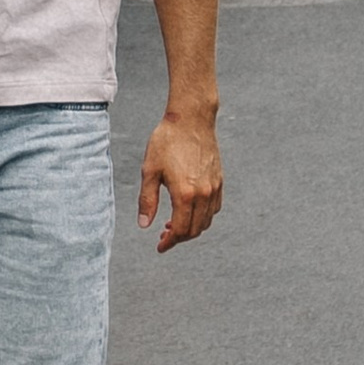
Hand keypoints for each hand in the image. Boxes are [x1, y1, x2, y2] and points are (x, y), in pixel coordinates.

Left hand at [138, 108, 222, 251]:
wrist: (191, 118)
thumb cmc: (167, 141)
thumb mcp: (150, 170)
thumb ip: (147, 200)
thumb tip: (144, 225)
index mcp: (185, 194)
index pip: (180, 230)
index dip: (169, 242)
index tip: (160, 246)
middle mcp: (203, 194)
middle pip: (195, 230)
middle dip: (179, 237)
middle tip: (164, 235)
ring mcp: (214, 187)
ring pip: (207, 221)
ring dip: (192, 228)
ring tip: (175, 224)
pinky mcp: (219, 180)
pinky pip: (215, 208)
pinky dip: (204, 216)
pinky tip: (190, 210)